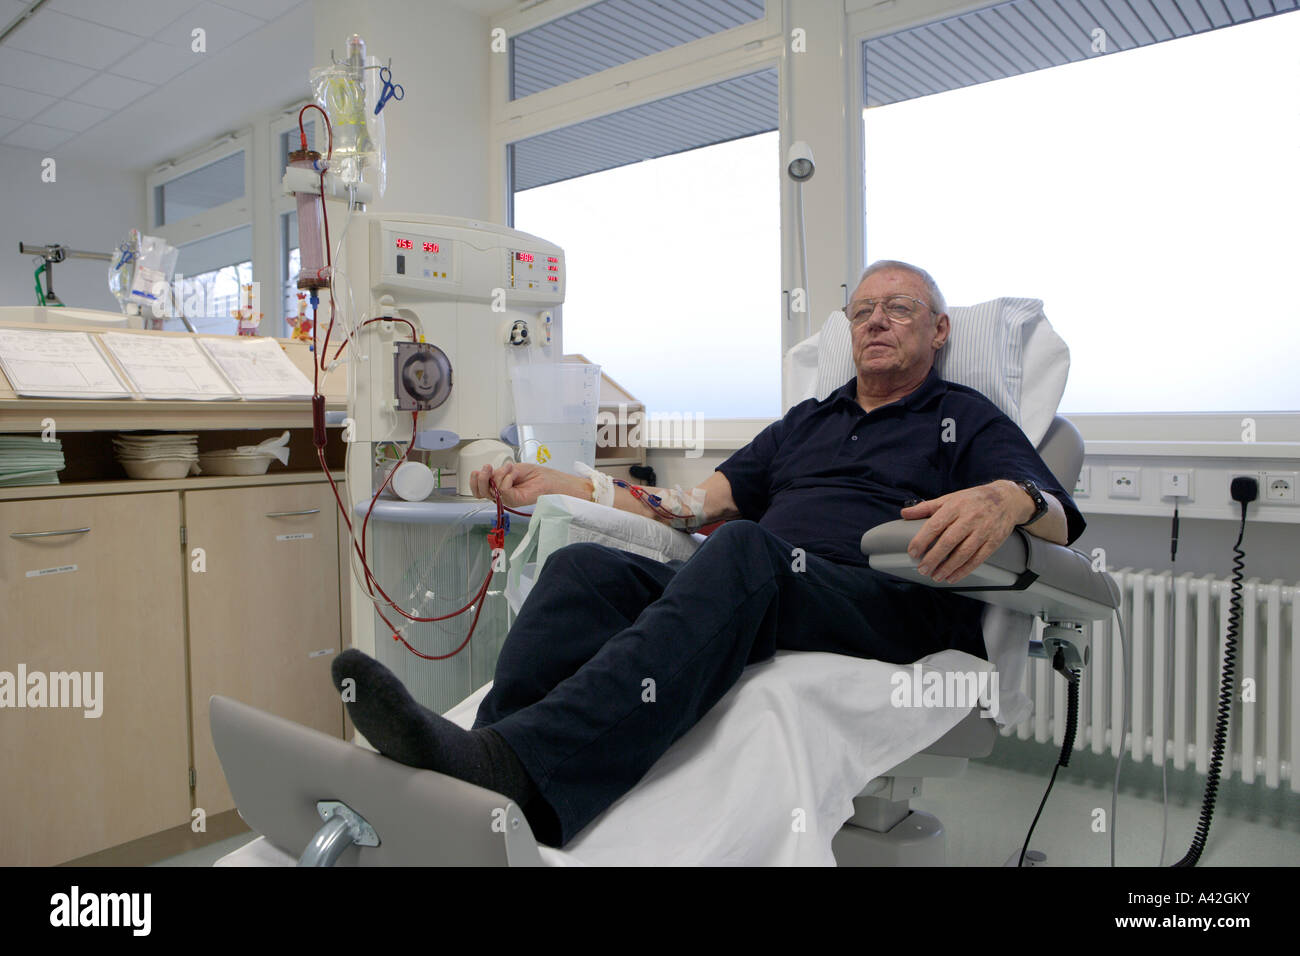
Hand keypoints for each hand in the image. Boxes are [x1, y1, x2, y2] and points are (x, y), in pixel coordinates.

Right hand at [469, 461, 554, 507]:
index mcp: (497, 488)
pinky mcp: (514, 500)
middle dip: (481, 478)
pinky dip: (506, 478)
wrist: (548, 479)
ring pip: (490, 490)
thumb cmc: (533, 474)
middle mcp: (500, 495)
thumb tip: (489, 474)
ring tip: (507, 467)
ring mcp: (506, 499)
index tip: (477, 471)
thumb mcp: (510, 469)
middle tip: (487, 468)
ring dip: (497, 475)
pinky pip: (503, 489)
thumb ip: (498, 473)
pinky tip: (513, 474)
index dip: (474, 482)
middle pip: (480, 492)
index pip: (478, 490)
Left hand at [899, 481, 1031, 583]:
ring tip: (935, 576)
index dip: (922, 540)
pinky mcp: (993, 542)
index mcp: (955, 507)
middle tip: (922, 569)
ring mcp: (983, 531)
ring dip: (948, 567)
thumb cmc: (973, 499)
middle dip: (933, 558)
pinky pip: (977, 559)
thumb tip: (904, 513)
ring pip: (963, 553)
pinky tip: (952, 577)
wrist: (1007, 500)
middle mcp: (969, 519)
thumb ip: (926, 507)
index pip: (935, 525)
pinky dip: (964, 570)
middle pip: (948, 542)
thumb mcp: (949, 498)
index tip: (912, 552)